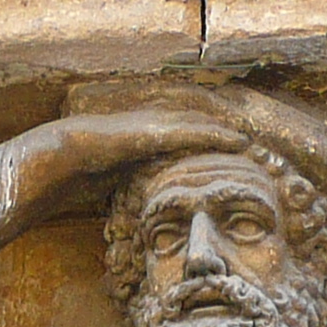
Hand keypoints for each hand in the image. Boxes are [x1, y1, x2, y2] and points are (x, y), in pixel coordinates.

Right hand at [21, 107, 252, 187]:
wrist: (68, 156)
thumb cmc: (87, 171)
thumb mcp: (122, 177)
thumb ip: (139, 182)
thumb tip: (150, 204)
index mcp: (151, 134)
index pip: (191, 134)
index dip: (215, 139)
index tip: (238, 149)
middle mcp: (158, 123)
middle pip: (204, 124)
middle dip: (229, 130)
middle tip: (258, 141)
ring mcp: (157, 123)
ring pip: (205, 123)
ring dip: (230, 130)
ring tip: (256, 140)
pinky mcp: (157, 129)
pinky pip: (194, 130)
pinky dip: (217, 134)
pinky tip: (237, 140)